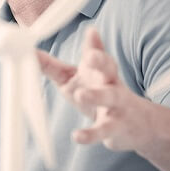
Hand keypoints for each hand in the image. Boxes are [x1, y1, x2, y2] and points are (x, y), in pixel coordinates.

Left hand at [36, 26, 155, 151]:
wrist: (137, 125)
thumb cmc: (100, 95)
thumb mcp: (78, 79)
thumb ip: (54, 66)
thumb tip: (32, 50)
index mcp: (102, 71)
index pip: (100, 55)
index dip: (94, 46)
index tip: (90, 33)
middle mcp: (111, 84)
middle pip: (110, 70)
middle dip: (101, 61)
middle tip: (90, 57)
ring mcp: (116, 105)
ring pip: (109, 98)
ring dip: (96, 96)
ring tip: (80, 95)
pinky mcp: (116, 127)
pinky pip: (104, 130)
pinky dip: (91, 134)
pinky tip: (77, 136)